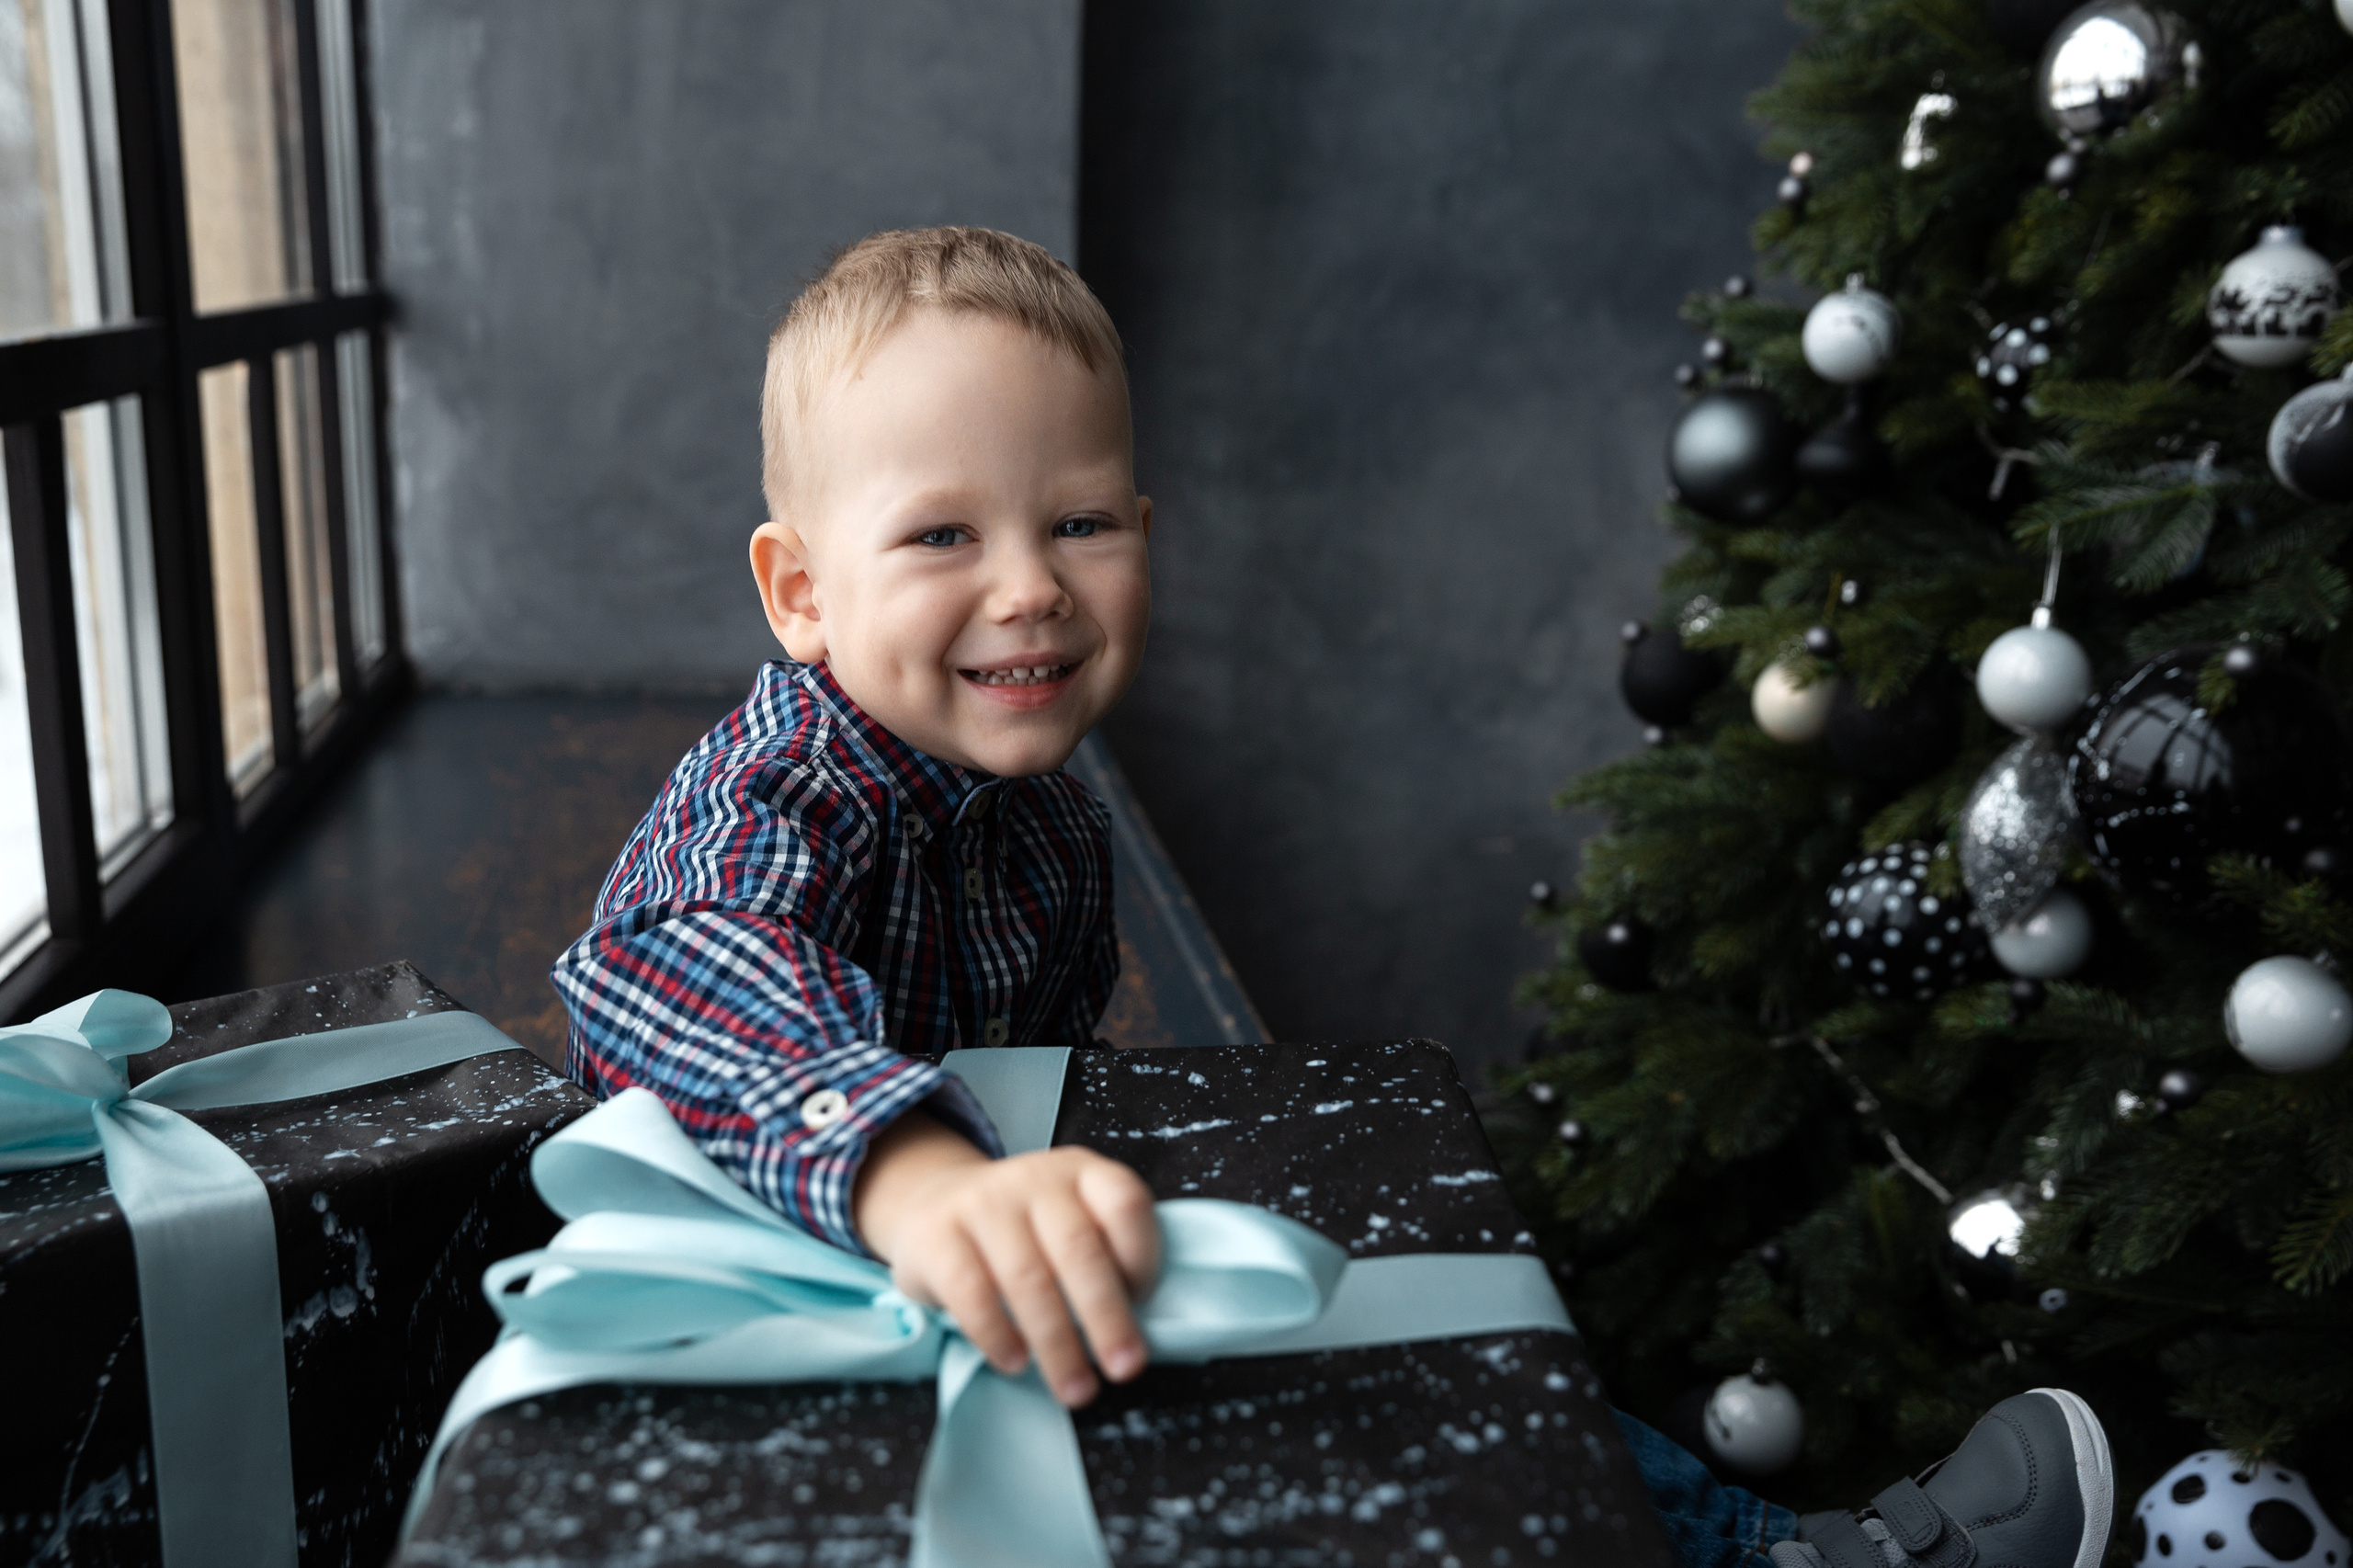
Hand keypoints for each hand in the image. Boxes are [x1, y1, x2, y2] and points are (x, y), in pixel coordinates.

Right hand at [852, 1110, 1158, 1406]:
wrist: (933, 1202)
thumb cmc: (1021, 1230)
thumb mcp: (1067, 1220)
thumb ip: (1102, 1254)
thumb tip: (1132, 1331)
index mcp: (1081, 1172)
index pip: (1125, 1203)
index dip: (1143, 1256)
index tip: (1145, 1304)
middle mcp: (1035, 1178)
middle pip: (1080, 1249)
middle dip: (1107, 1318)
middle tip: (1125, 1369)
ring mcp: (983, 1202)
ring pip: (1028, 1279)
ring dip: (1057, 1344)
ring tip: (1074, 1387)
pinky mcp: (937, 1234)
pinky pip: (972, 1292)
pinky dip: (998, 1335)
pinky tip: (1015, 1362)